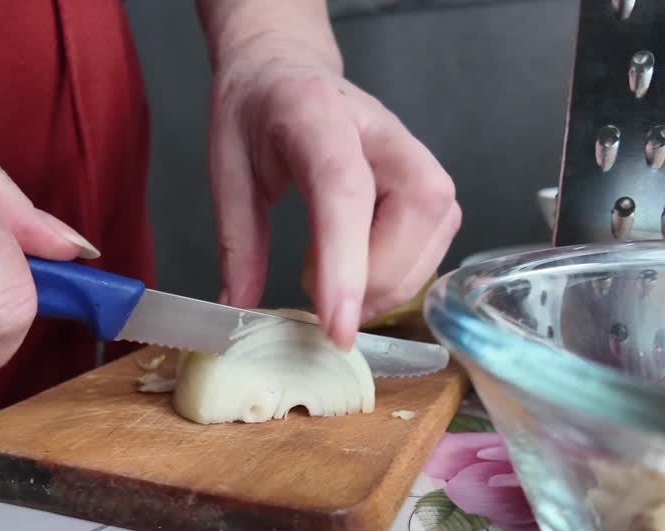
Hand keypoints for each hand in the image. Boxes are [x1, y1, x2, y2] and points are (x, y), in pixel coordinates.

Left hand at [203, 20, 460, 348]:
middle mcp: (380, 128)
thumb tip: (238, 308)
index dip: (346, 262)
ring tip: (341, 293)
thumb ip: (236, 243)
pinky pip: (437, 235)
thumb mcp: (227, 171)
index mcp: (315, 115)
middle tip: (327, 308)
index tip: (337, 327)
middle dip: (377, 278)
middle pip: (415, 209)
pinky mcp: (428, 177)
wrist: (284, 68)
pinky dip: (404, 271)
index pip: (346, 190)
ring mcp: (413, 150)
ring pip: (437, 226)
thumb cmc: (255, 113)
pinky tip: (364, 271)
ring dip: (393, 280)